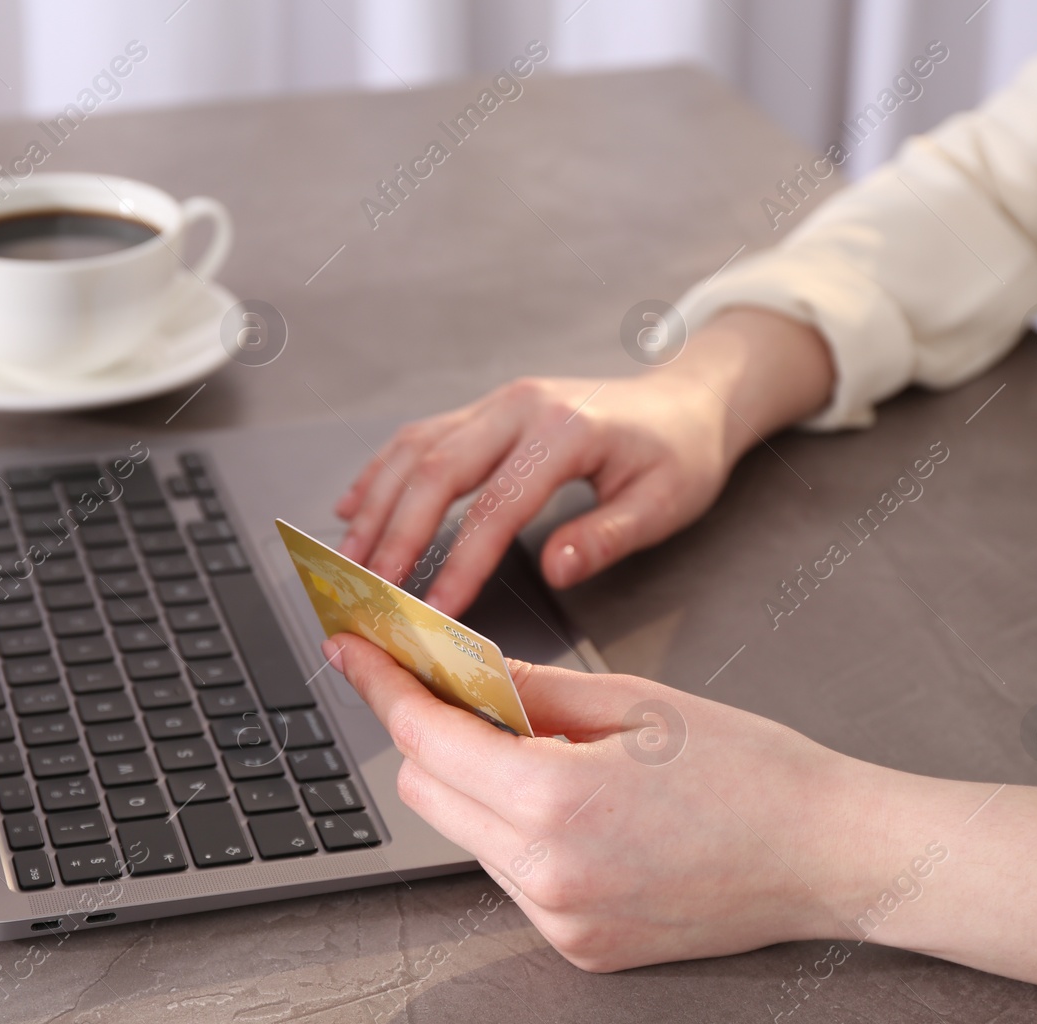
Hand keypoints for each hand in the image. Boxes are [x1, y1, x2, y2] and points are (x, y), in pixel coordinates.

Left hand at [325, 632, 1036, 994]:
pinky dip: (520, 833)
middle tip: (467, 693)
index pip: (429, 738)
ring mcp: (561, 921)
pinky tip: (581, 808)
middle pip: (428, 793)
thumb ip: (529, 689)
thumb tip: (459, 671)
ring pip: (468, 836)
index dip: (386, 687)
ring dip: (480, 787)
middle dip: (434, 737)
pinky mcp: (578, 948)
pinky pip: (511, 876)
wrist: (830, 855)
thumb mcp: (636, 703)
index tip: (354, 653)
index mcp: (557, 799)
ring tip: (554, 755)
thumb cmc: (751, 769)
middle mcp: (547, 873)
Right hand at [333, 308, 835, 615]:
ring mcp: (498, 404)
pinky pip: (421, 437)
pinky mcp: (487, 412)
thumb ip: (607, 536)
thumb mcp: (664, 503)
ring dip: (376, 504)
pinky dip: (381, 473)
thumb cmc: (679, 454)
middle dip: (395, 533)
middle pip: (436, 470)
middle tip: (369, 588)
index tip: (435, 607)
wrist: (687, 401)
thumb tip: (556, 568)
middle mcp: (521, 407)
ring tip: (349, 559)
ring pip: (416, 449)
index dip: (460, 561)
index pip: (496, 505)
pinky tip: (354, 507)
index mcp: (565, 430)